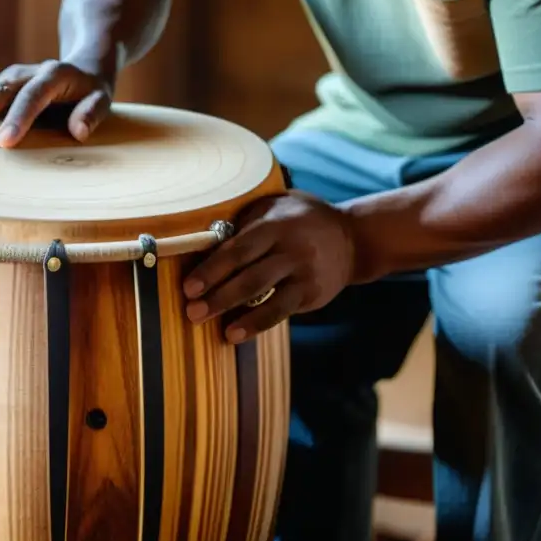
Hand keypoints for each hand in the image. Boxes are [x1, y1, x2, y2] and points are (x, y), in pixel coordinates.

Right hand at [0, 59, 113, 147]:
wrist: (82, 64)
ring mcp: (11, 77)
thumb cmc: (93, 90)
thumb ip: (92, 113)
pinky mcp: (1, 83)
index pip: (32, 97)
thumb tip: (79, 131)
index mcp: (54, 75)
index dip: (18, 119)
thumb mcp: (102, 99)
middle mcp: (27, 73)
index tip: (4, 143)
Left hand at [181, 191, 356, 343]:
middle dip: (218, 297)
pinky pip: (281, 311)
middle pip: (250, 277)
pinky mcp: (312, 294)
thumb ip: (245, 222)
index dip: (212, 269)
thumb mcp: (274, 207)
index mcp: (275, 225)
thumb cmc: (298, 218)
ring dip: (238, 317)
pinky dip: (257, 324)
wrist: (352, 237)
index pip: (238, 250)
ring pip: (267, 298)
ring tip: (217, 330)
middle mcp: (292, 250)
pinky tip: (237, 333)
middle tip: (192, 312)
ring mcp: (305, 274)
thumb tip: (203, 242)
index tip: (188, 287)